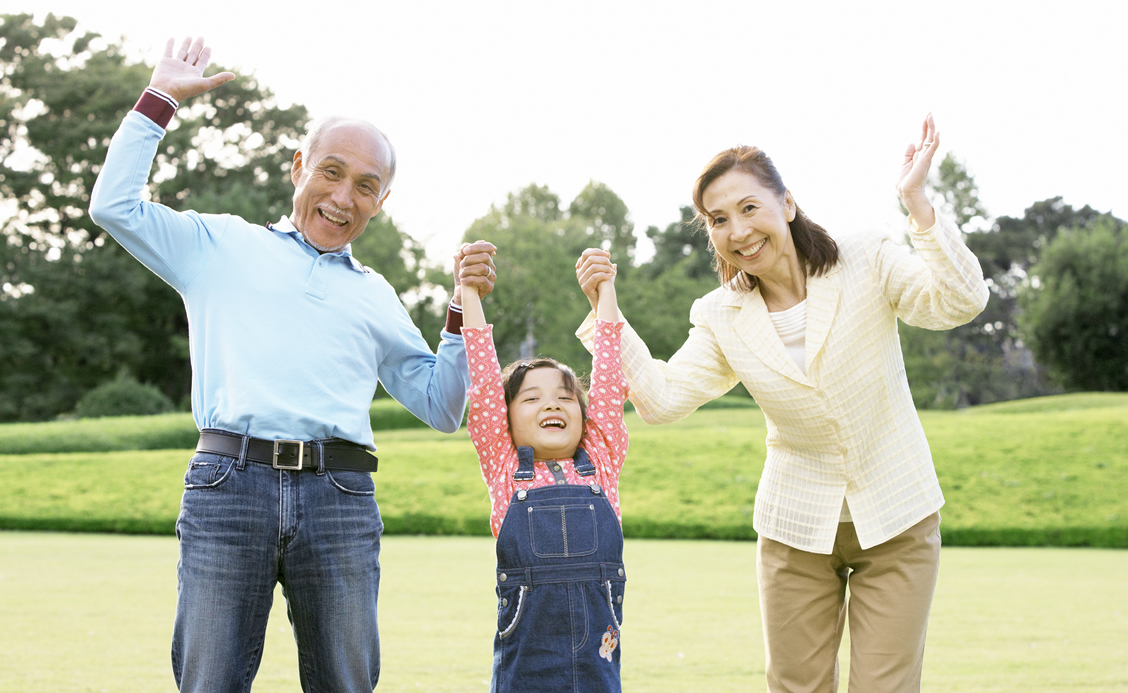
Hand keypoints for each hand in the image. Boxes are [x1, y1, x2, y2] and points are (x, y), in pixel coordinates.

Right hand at [149, 37, 234, 101]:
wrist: (166, 91)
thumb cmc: (186, 89)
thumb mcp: (205, 83)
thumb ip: (219, 79)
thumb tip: (234, 76)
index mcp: (195, 73)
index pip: (202, 61)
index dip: (206, 54)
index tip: (209, 47)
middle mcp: (186, 68)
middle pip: (193, 55)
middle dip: (198, 46)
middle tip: (201, 37)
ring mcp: (175, 65)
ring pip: (182, 52)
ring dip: (186, 44)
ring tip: (189, 37)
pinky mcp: (165, 62)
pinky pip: (168, 51)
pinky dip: (170, 44)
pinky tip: (172, 38)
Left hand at [453, 240, 495, 305]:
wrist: (461, 293)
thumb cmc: (463, 275)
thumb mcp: (460, 263)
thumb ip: (462, 254)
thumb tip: (464, 247)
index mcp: (486, 258)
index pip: (488, 247)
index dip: (477, 247)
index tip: (464, 251)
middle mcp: (491, 266)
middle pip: (485, 256)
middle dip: (470, 258)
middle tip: (462, 264)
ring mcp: (492, 276)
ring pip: (483, 268)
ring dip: (469, 270)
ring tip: (461, 274)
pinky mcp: (489, 287)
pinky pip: (481, 280)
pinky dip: (470, 279)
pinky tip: (463, 281)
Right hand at [575, 248, 616, 310]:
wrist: (601, 299)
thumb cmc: (603, 284)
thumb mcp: (605, 271)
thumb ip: (605, 261)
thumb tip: (607, 250)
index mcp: (582, 267)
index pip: (586, 253)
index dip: (596, 251)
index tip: (607, 255)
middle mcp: (580, 272)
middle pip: (590, 259)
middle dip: (603, 260)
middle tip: (611, 265)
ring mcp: (581, 280)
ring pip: (593, 267)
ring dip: (605, 268)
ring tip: (612, 271)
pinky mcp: (585, 287)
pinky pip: (595, 277)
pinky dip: (604, 275)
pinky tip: (610, 276)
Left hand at [896, 113, 938, 228]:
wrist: (907, 192)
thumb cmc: (905, 182)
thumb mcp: (903, 165)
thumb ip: (908, 154)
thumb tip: (911, 142)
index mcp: (918, 156)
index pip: (922, 139)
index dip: (924, 128)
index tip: (926, 117)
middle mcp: (924, 155)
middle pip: (927, 137)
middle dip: (928, 125)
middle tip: (930, 112)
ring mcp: (925, 158)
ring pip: (930, 140)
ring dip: (931, 128)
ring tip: (931, 117)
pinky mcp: (925, 161)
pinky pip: (932, 149)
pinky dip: (935, 141)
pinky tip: (937, 133)